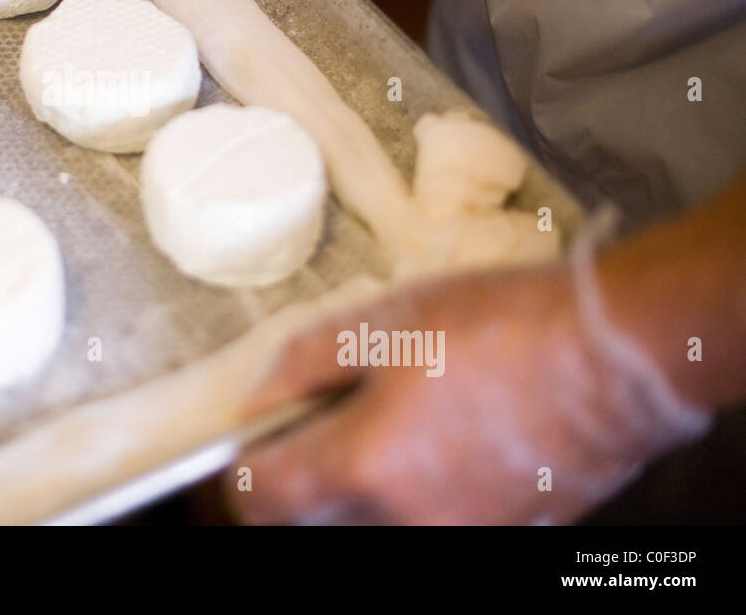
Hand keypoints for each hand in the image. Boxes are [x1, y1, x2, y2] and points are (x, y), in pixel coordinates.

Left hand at [227, 260, 709, 523]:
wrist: (619, 353)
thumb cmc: (503, 326)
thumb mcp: (386, 320)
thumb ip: (305, 361)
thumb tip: (258, 394)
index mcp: (363, 469)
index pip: (259, 497)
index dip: (237, 467)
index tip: (242, 441)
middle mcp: (403, 522)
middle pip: (309, 520)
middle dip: (292, 480)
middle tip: (306, 423)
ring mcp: (457, 535)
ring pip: (368, 524)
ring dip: (354, 486)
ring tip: (381, 418)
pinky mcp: (502, 533)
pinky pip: (428, 521)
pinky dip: (411, 492)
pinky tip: (436, 436)